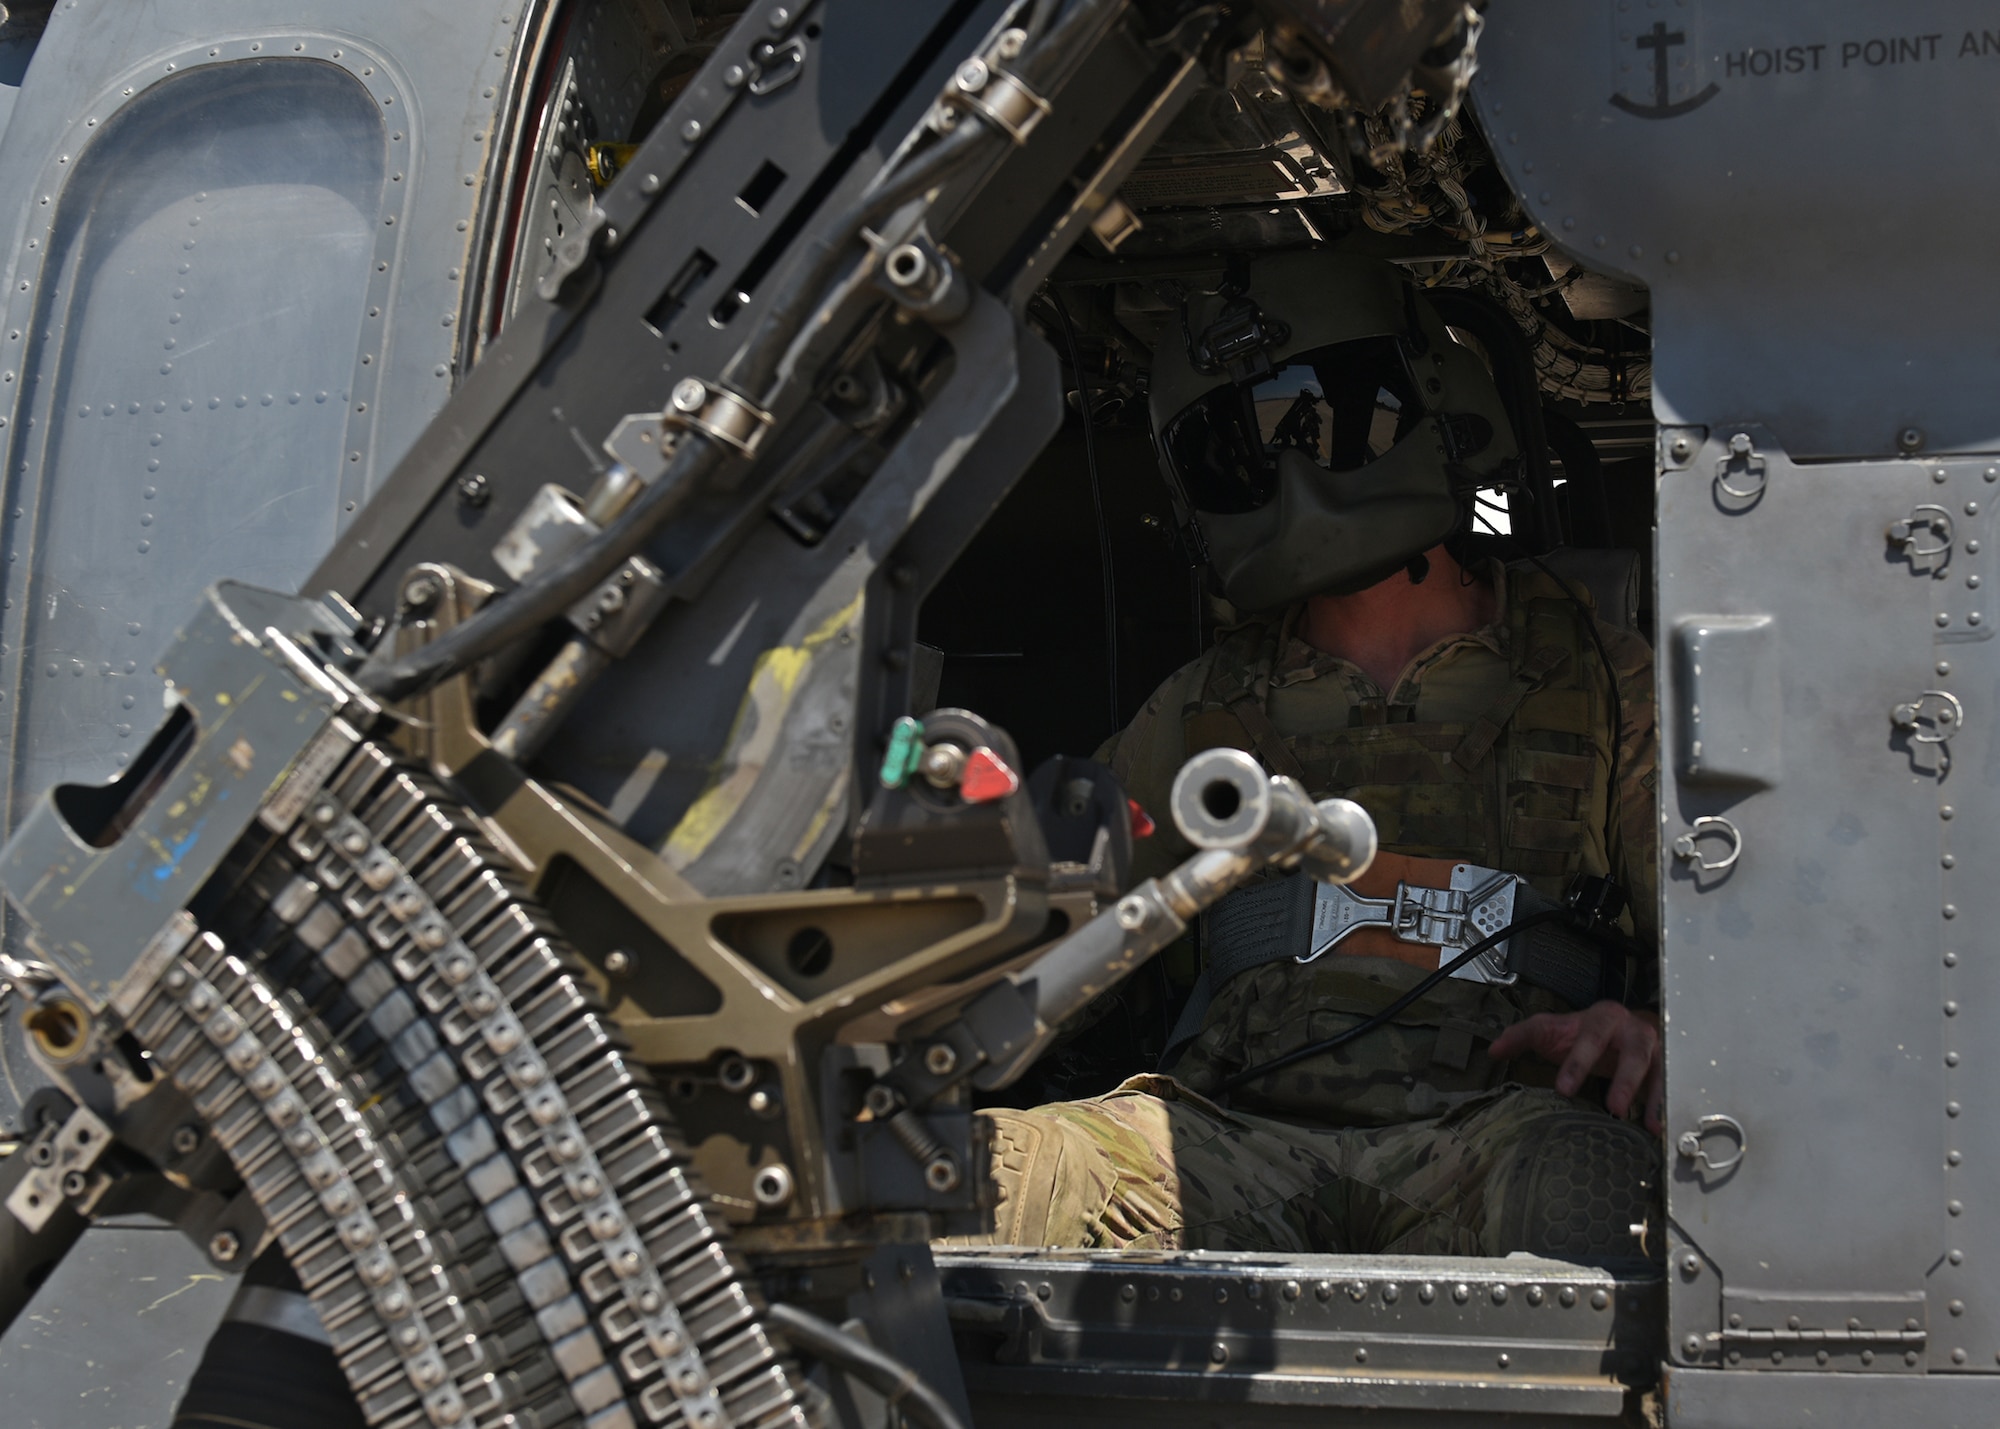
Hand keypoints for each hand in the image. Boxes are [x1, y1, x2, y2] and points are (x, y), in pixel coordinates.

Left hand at [1488, 1000, 1662, 1134]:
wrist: (1621, 1026)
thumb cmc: (1583, 1031)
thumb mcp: (1552, 1029)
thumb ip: (1522, 1036)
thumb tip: (1494, 1049)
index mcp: (1603, 1017)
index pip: (1591, 1037)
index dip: (1578, 1062)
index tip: (1564, 1089)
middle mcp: (1633, 1030)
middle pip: (1633, 1052)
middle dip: (1624, 1079)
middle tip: (1614, 1107)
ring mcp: (1654, 1049)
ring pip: (1658, 1070)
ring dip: (1652, 1096)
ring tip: (1646, 1124)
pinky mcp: (1665, 1068)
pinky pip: (1668, 1087)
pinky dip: (1663, 1106)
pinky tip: (1657, 1127)